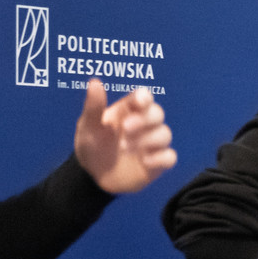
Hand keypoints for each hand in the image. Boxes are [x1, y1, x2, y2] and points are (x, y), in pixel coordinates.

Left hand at [74, 79, 176, 193]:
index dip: (144, 98)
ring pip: (164, 134)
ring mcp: (152, 144)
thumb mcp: (88, 127)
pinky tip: (145, 162)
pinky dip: (160, 158)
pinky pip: (169, 157)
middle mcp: (144, 125)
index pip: (143, 98)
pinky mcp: (158, 162)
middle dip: (144, 120)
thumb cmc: (92, 146)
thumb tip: (95, 82)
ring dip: (147, 139)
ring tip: (125, 148)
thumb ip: (94, 106)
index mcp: (128, 111)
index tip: (139, 102)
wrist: (94, 176)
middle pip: (157, 114)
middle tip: (126, 128)